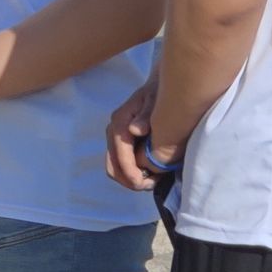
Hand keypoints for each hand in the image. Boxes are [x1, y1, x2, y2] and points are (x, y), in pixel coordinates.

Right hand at [106, 72, 163, 190]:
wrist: (159, 86)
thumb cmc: (159, 93)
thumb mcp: (155, 101)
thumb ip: (146, 115)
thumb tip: (134, 130)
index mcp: (119, 122)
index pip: (120, 155)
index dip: (131, 173)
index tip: (147, 183)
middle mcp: (113, 131)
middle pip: (113, 166)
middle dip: (129, 180)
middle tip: (151, 184)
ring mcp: (115, 138)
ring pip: (115, 168)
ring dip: (131, 179)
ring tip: (152, 180)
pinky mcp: (121, 142)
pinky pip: (121, 164)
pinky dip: (132, 173)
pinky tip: (150, 172)